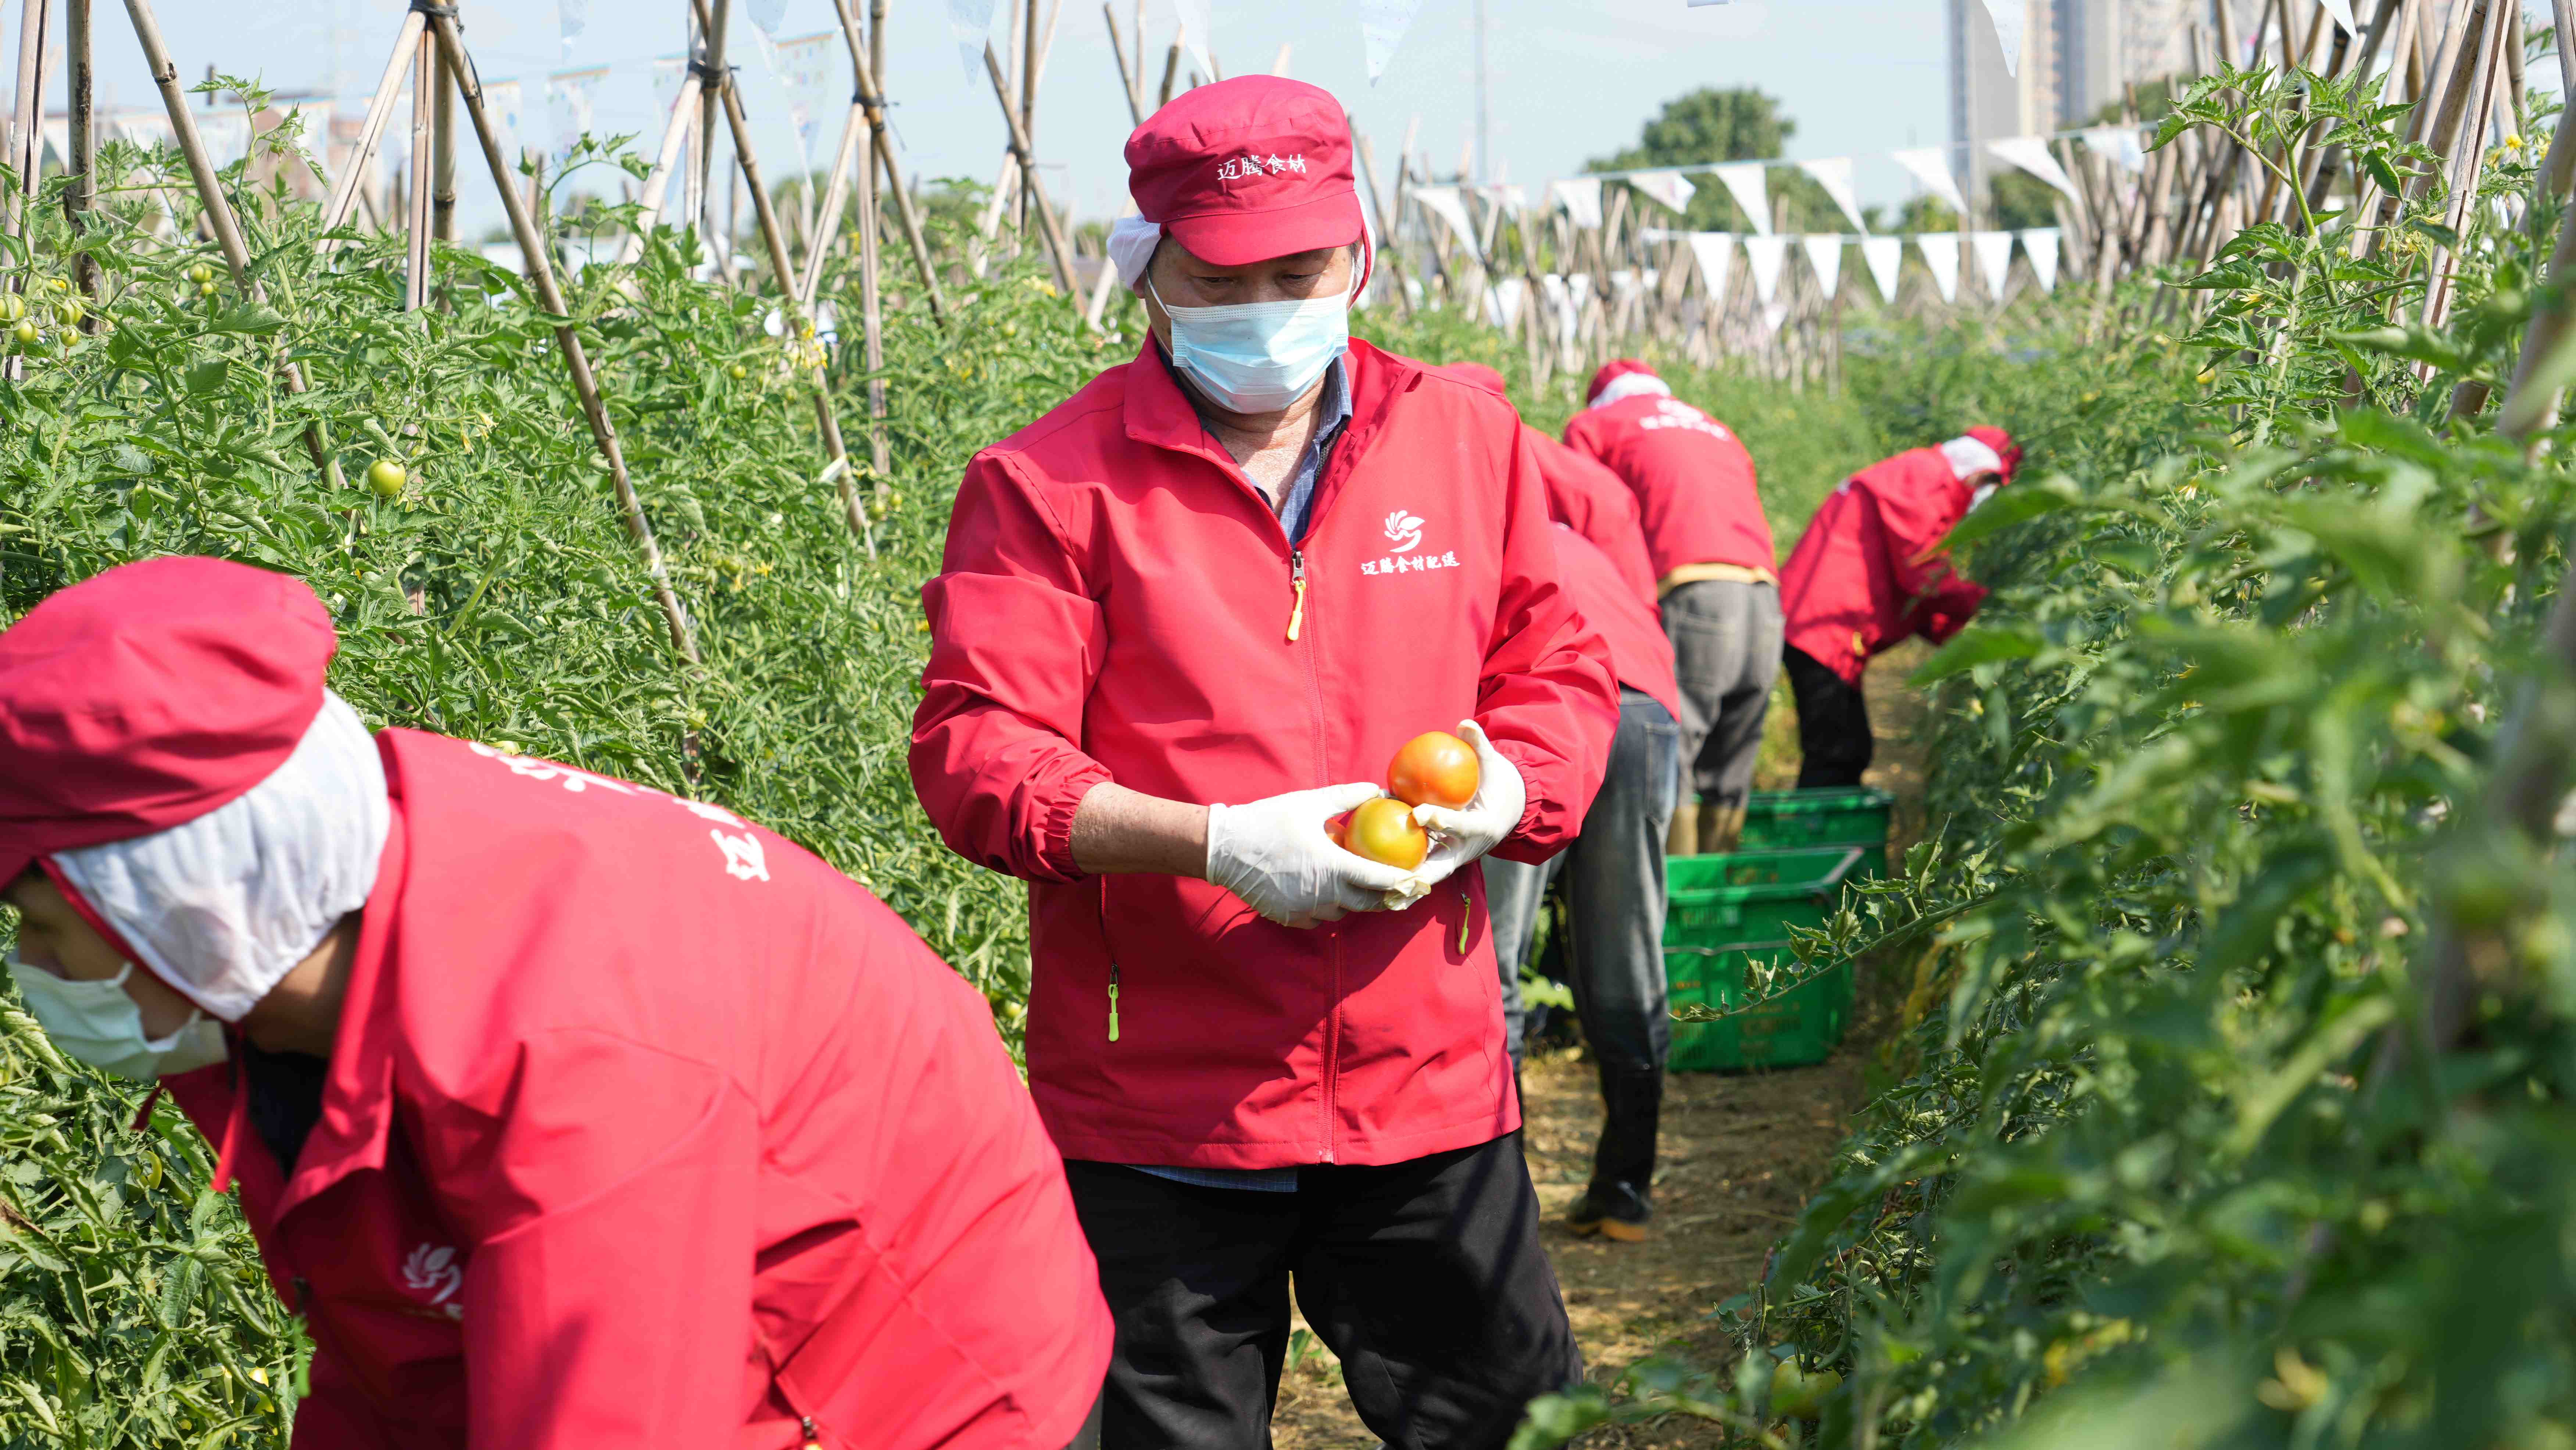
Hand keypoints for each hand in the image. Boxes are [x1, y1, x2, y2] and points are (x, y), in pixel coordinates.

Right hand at [1206, 782, 1414, 928]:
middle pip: (1369, 904)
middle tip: (1399, 888)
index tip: (1419, 879)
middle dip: (1387, 898)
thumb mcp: (1310, 802)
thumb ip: (1348, 797)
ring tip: (1360, 887)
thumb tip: (1377, 789)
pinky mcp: (1290, 918)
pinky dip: (1327, 908)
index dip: (1403, 881)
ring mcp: (1307, 909)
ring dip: (1354, 902)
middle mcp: (1325, 893)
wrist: (1224, 848)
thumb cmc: (1267, 821)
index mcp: (1334, 866)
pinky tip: (1324, 893)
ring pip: (1344, 913)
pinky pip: (1319, 919)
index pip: (1380, 880)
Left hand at [1385, 720, 1525, 905]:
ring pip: (1428, 874)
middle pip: (1442, 865)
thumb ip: (1479, 745)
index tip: (1418, 812)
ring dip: (1405, 881)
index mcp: (1483, 826)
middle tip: (1391, 873)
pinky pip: (1421, 869)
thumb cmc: (1496, 784)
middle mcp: (1469, 849)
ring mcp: (1455, 859)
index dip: (1442, 819)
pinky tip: (1373, 874)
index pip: (1461, 825)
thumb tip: (1465, 722)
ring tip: (1376, 886)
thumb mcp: (1493, 764)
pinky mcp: (1443, 861)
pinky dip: (1402, 875)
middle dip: (1418, 873)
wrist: (1508, 811)